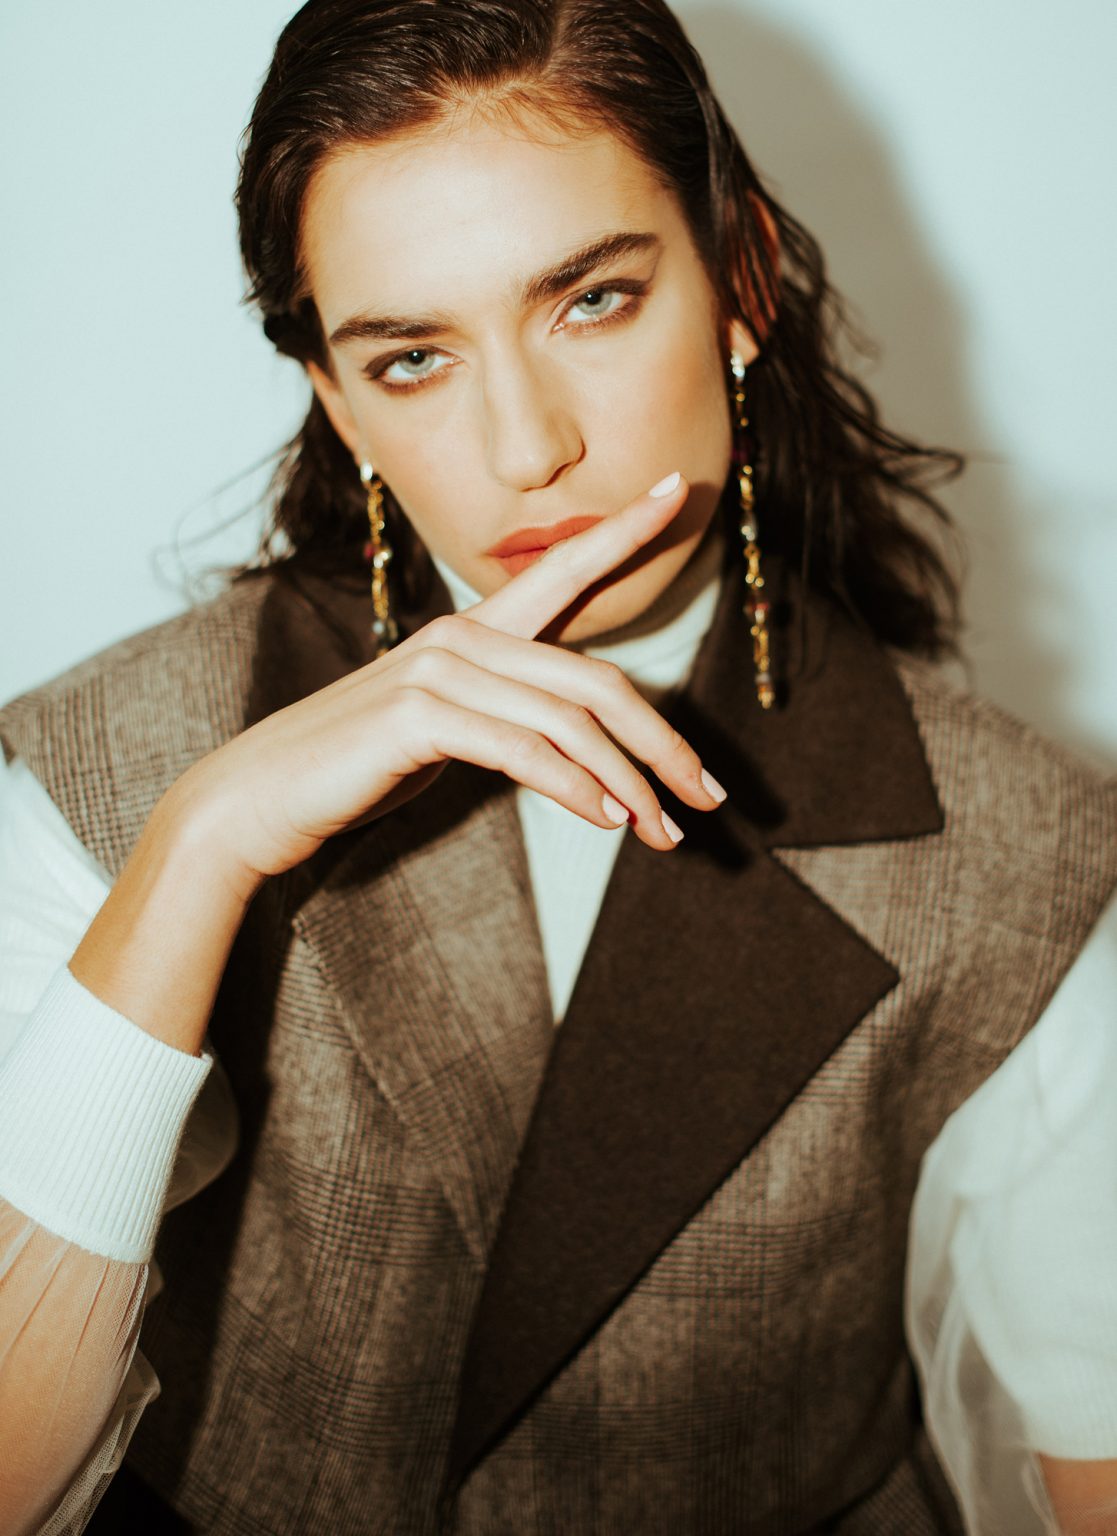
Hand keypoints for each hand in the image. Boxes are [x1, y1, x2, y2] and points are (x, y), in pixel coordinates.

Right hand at [170, 471, 725, 896]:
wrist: (265, 795)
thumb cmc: (360, 765)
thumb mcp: (450, 733)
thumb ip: (510, 720)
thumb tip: (583, 750)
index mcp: (475, 632)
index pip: (564, 571)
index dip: (624, 530)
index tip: (680, 490)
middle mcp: (463, 637)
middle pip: (596, 680)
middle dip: (664, 742)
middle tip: (712, 798)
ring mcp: (439, 672)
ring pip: (570, 721)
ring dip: (629, 783)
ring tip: (665, 833)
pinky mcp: (420, 716)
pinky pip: (524, 751)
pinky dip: (575, 788)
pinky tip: (608, 820)